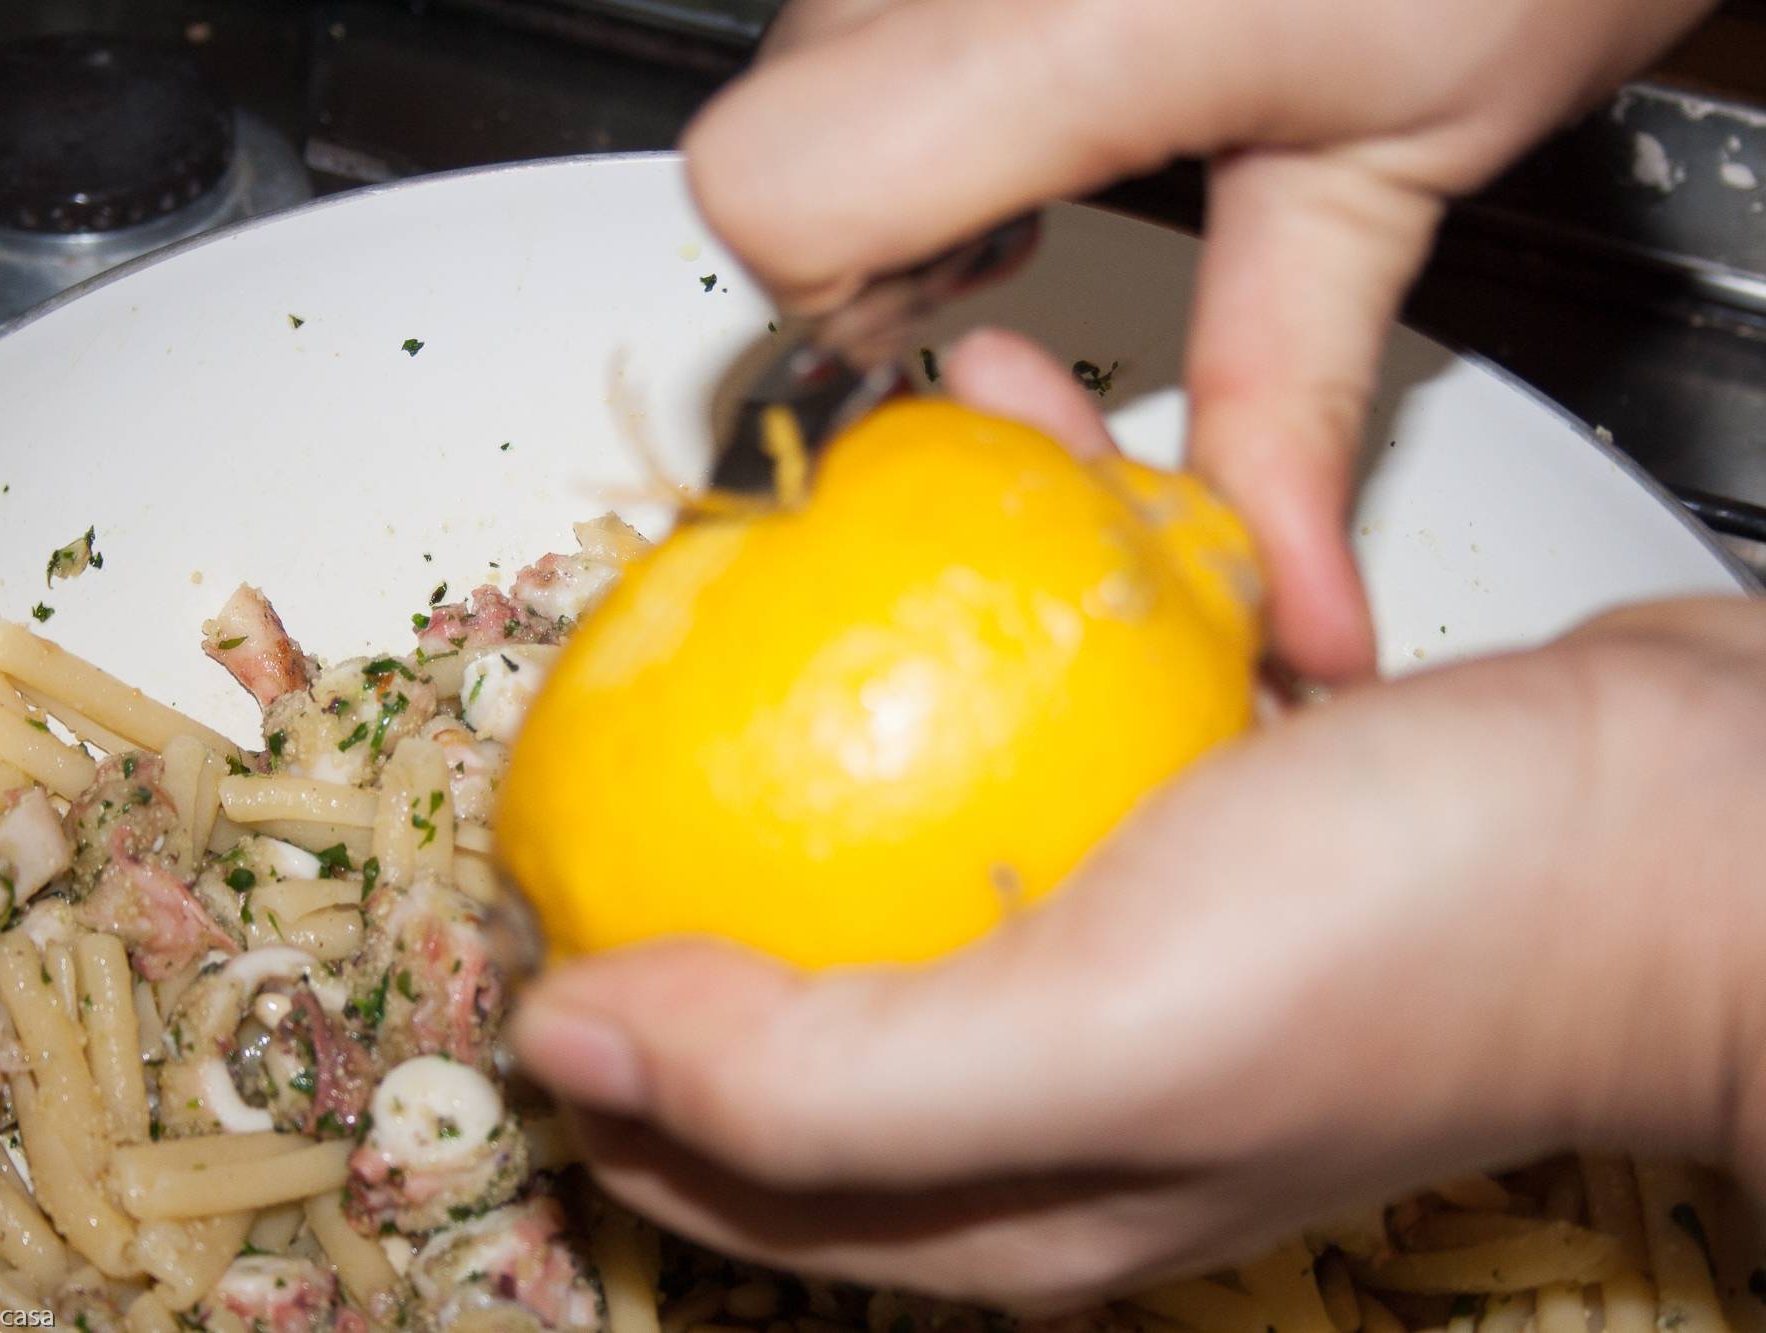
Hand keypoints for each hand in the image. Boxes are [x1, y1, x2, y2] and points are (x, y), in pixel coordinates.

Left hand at [513, 548, 1765, 1304]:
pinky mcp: (1197, 827)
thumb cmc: (1436, 943)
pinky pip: (1051, 708)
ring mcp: (1123, 952)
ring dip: (869, 652)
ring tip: (843, 501)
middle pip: (794, 973)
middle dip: (712, 821)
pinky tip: (1027, 462)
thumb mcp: (1097, 1030)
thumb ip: (816, 1076)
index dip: (600, 1035)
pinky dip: (1025, 590)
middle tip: (664, 663)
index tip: (546, 861)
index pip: (715, 1158)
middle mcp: (1045, 1093)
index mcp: (997, 1197)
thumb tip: (572, 1049)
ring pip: (921, 806)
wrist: (1707, 824)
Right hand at [682, 0, 1713, 678]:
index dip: (833, 305)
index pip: (778, 193)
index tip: (940, 343)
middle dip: (862, 244)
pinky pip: (851, 4)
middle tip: (1015, 245)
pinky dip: (908, 68)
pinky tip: (1034, 72)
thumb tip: (1272, 601)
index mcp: (1081, 16)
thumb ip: (1289, 405)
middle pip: (761, 140)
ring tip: (1040, 152)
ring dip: (883, 150)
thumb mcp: (1406, 166)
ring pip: (791, 65)